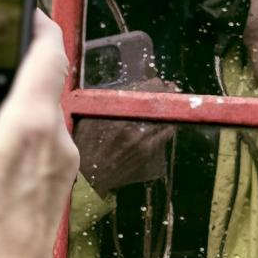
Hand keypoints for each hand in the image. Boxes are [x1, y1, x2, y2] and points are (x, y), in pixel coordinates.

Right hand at [0, 11, 80, 257]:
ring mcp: (61, 165)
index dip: (40, 25)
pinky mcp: (56, 187)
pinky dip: (17, 134)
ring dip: (15, 103)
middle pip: (46, 82)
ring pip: (42, 115)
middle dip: (19, 66)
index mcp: (34, 124)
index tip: (24, 11)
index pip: (50, 54)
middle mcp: (57, 139)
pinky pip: (39, 145)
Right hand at [74, 78, 178, 194]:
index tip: (157, 81)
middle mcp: (129, 124)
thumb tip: (119, 92)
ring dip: (169, 108)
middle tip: (170, 87)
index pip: (140, 92)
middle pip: (154, 103)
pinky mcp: (146, 152)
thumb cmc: (84, 146)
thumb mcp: (87, 119)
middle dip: (164, 93)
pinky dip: (168, 125)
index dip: (152, 85)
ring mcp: (140, 139)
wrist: (89, 176)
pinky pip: (164, 135)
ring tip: (173, 102)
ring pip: (162, 117)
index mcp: (113, 113)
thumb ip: (102, 104)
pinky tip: (170, 122)